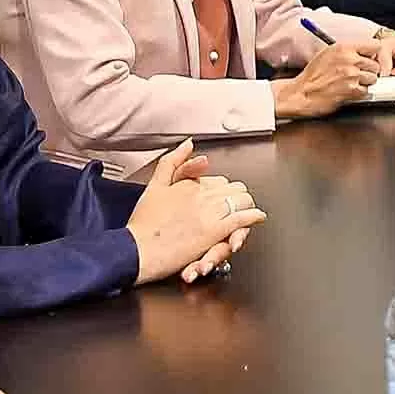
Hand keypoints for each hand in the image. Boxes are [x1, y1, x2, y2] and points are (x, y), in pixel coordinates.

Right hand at [127, 151, 261, 282]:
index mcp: (190, 184)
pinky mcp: (214, 230)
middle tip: (239, 204)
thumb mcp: (154, 185)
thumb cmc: (142, 224)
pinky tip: (257, 218)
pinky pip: (242, 218)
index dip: (222, 190)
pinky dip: (253, 217)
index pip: (220, 180)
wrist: (137, 249)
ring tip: (250, 211)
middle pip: (234, 189)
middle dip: (238, 197)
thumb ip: (173, 162)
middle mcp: (202, 195)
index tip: (222, 196)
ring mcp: (210, 212)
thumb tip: (188, 144)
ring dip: (247, 206)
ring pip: (241, 201)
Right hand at [274, 31, 391, 117]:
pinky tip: (347, 91)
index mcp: (344, 47)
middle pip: (376, 65)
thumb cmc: (313, 75)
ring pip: (373, 79)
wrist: (301, 93)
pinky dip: (359, 93)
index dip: (374, 54)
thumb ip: (348, 51)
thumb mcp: (328, 54)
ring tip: (351, 83)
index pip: (375, 45)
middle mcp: (349, 59)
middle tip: (358, 75)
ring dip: (365, 83)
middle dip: (369, 71)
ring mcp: (351, 75)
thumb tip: (366, 53)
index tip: (371, 59)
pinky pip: (366, 91)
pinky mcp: (351, 90)